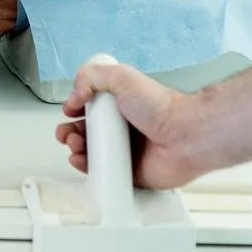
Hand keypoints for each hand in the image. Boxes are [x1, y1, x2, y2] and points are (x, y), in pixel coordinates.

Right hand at [54, 61, 203, 191]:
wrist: (185, 136)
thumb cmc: (160, 106)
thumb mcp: (122, 77)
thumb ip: (91, 77)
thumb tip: (75, 95)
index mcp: (120, 105)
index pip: (90, 109)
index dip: (76, 110)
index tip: (69, 111)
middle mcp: (122, 129)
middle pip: (86, 132)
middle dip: (70, 132)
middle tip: (67, 133)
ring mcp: (125, 152)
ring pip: (91, 154)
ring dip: (75, 149)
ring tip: (75, 145)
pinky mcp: (129, 173)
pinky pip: (104, 174)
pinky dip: (88, 170)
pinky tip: (80, 162)